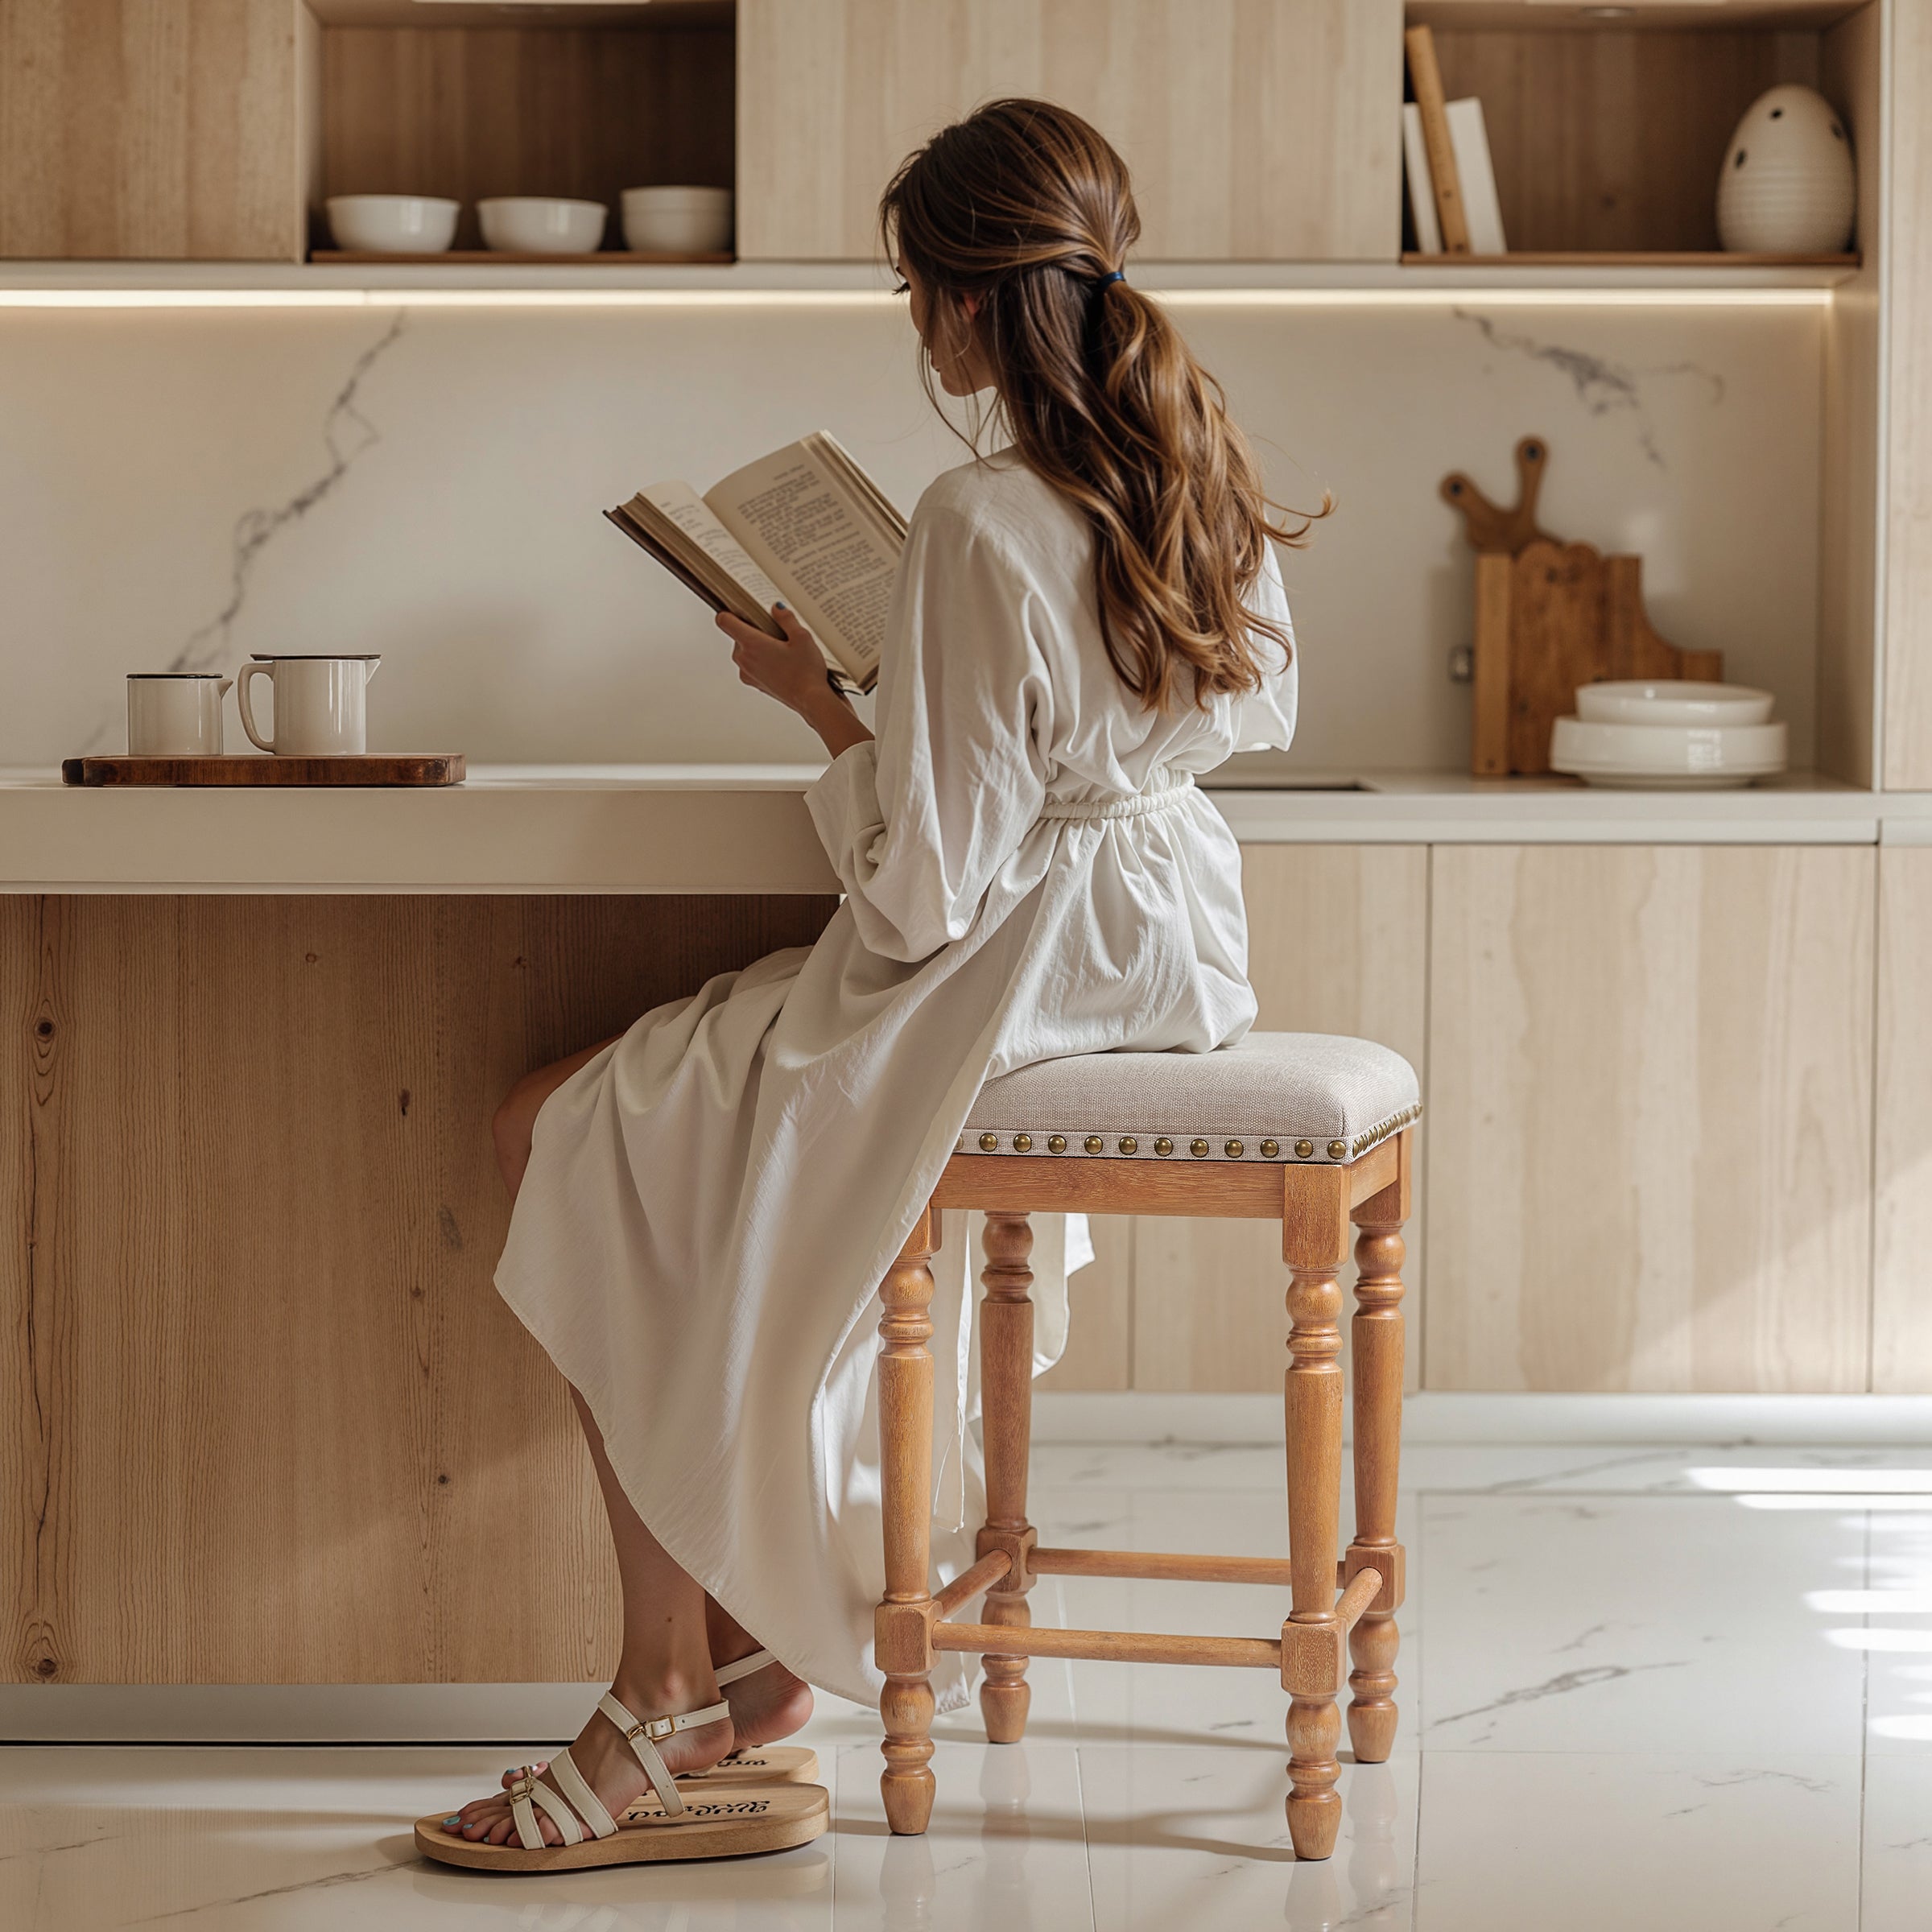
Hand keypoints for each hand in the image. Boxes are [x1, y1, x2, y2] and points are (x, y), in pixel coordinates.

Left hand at [716, 603, 873, 757]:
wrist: (811, 700)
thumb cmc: (806, 671)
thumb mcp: (802, 636)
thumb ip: (786, 618)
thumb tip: (776, 608)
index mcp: (751, 643)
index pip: (724, 621)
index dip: (730, 612)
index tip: (740, 610)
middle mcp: (744, 659)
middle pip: (737, 635)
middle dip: (753, 630)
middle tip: (775, 632)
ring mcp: (747, 673)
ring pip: (744, 651)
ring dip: (757, 646)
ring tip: (782, 649)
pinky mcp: (754, 683)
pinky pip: (751, 665)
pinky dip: (761, 661)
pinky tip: (782, 663)